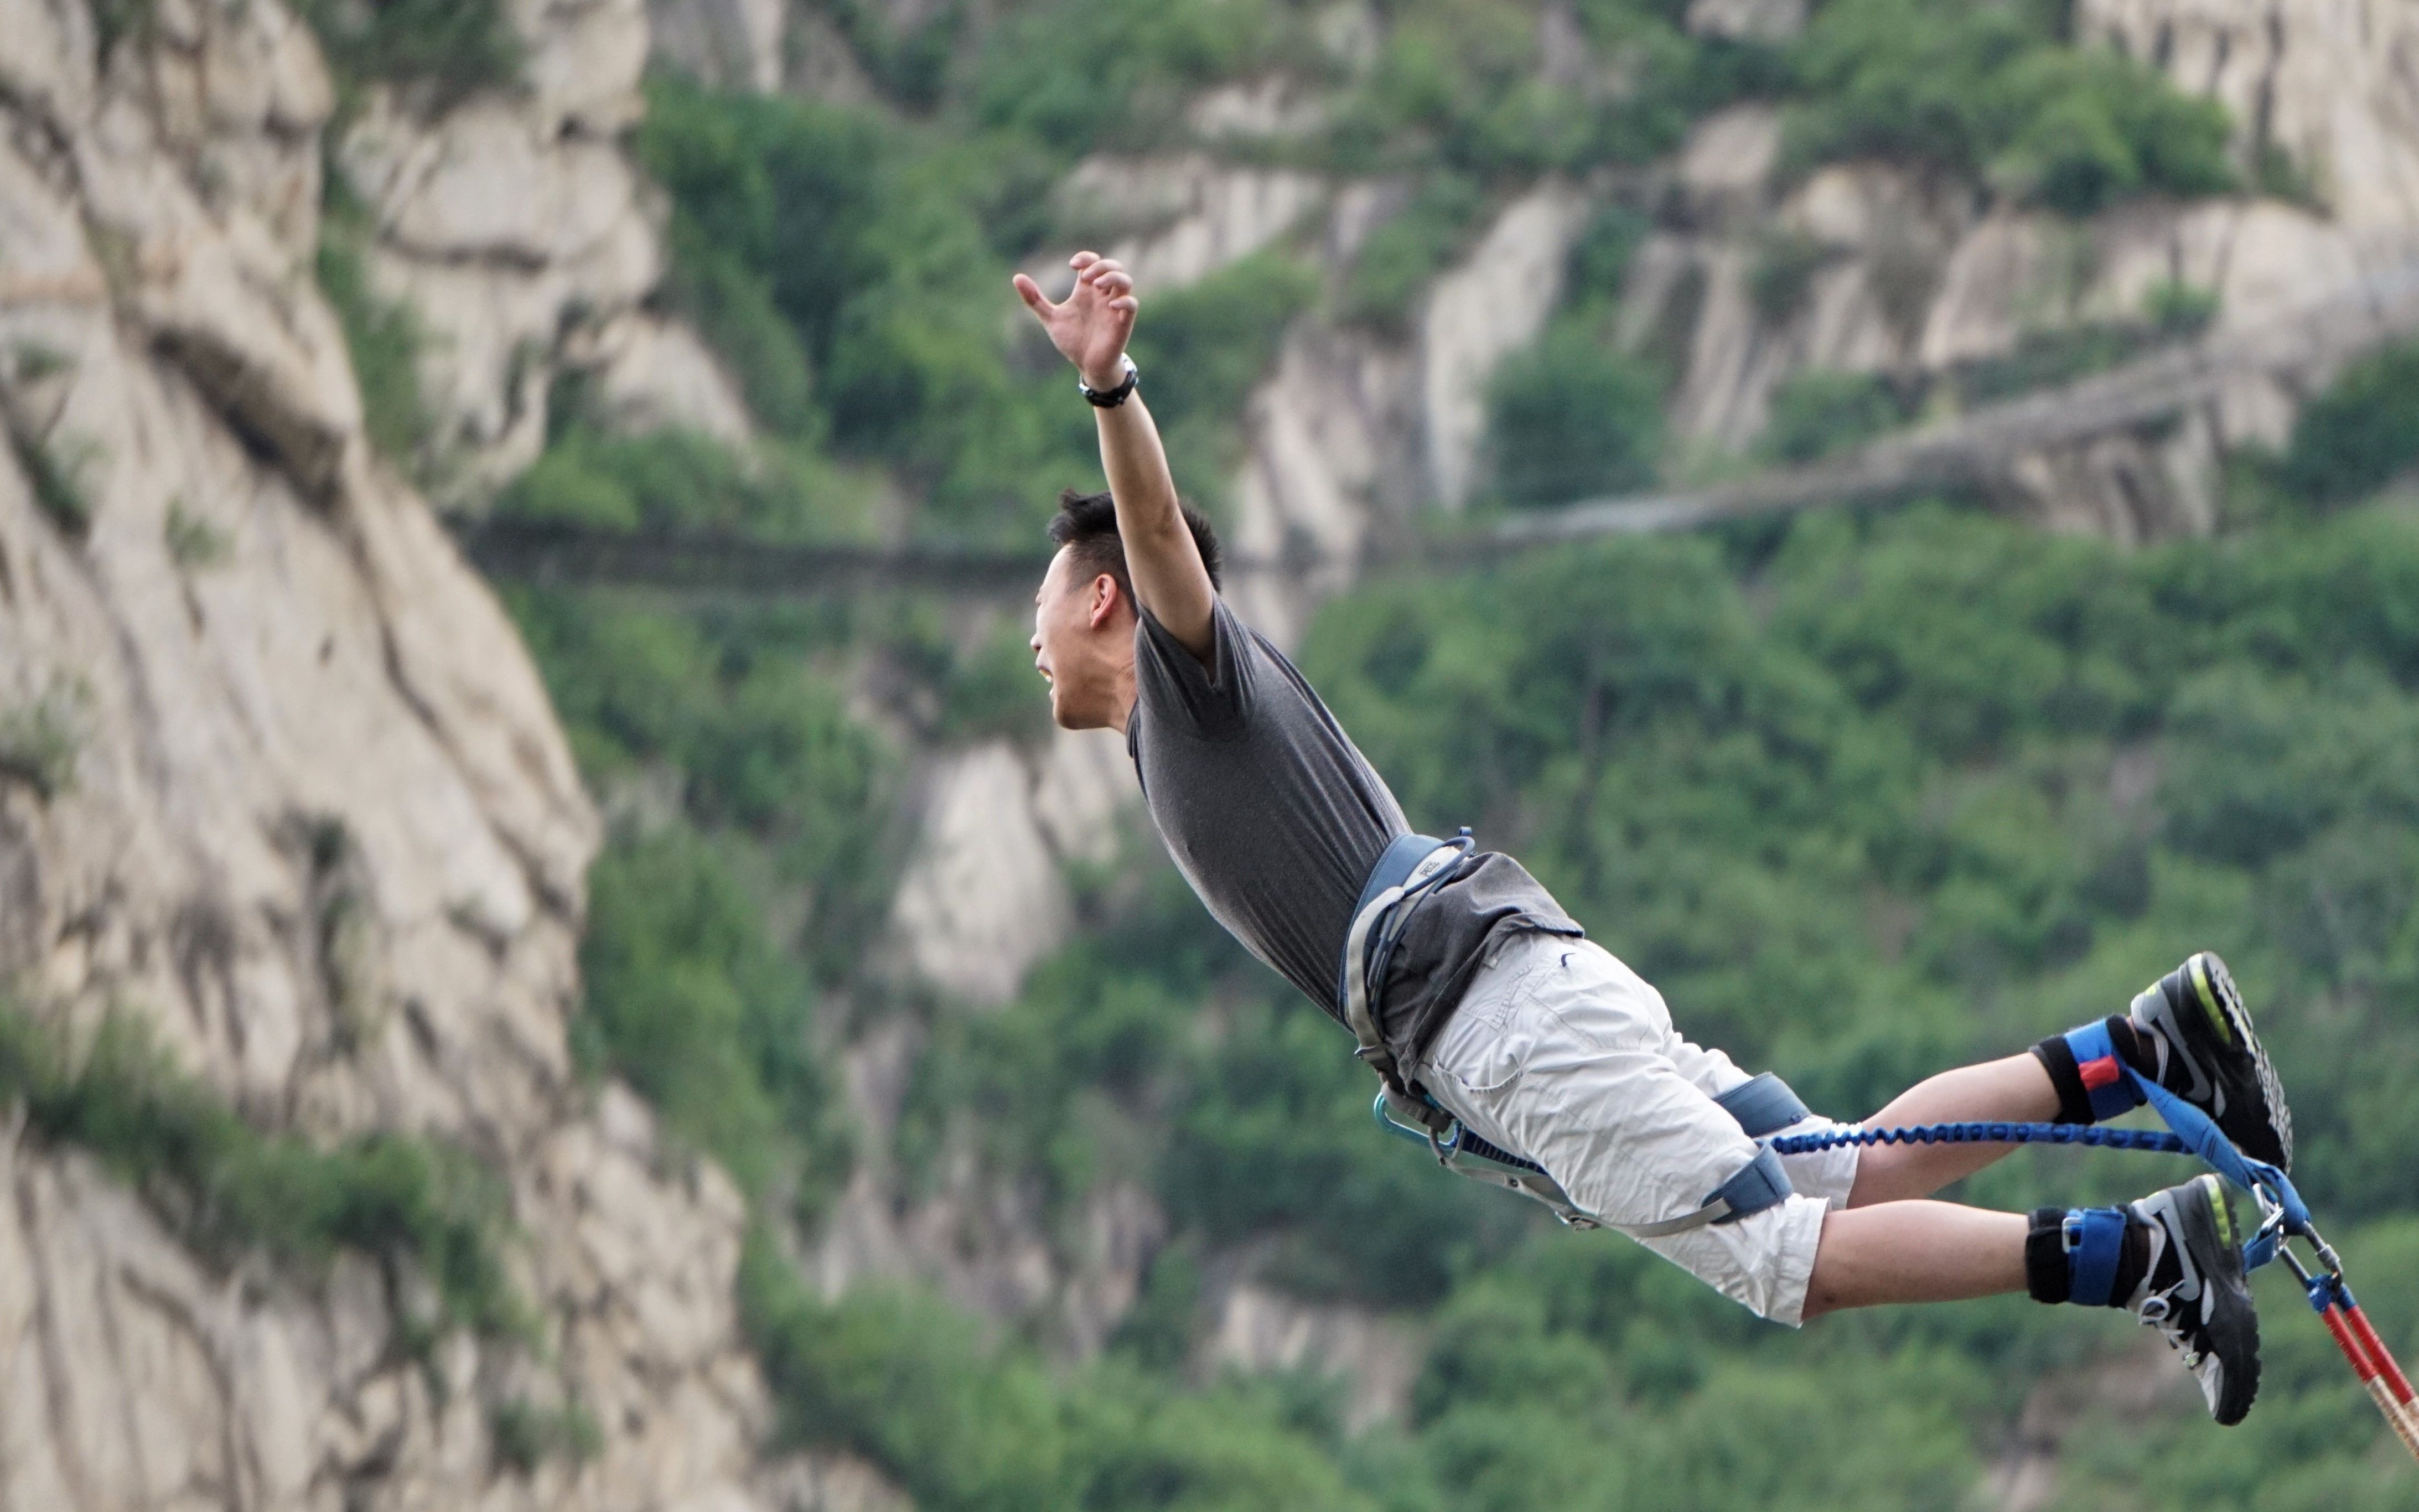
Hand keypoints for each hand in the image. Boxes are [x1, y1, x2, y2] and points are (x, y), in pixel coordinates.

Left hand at [1013, 251, 1135, 391]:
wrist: (1087, 366)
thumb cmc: (1073, 341)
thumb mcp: (1050, 318)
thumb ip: (1035, 299)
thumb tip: (1016, 277)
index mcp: (1087, 291)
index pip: (1093, 262)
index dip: (1086, 258)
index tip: (1072, 266)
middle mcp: (1102, 296)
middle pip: (1113, 266)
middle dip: (1101, 266)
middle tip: (1085, 277)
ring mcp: (1114, 308)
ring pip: (1125, 281)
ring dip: (1113, 278)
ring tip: (1096, 285)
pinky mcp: (1123, 323)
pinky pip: (1132, 304)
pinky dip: (1123, 302)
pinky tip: (1109, 307)